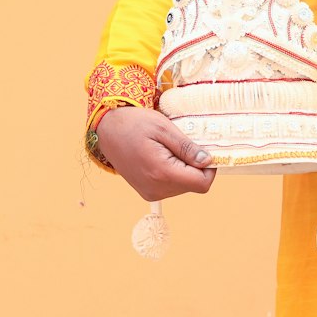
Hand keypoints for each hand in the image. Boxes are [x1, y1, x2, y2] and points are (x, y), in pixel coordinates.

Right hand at [95, 106, 215, 201]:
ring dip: (184, 169)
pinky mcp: (147, 192)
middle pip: (193, 185)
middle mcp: (156, 189)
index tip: (205, 150)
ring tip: (168, 149)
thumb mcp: (163, 128)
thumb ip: (187, 147)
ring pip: (183, 186)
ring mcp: (150, 193)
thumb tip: (208, 161)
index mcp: (162, 173)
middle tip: (181, 144)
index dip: (210, 168)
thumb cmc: (133, 124)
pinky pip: (171, 187)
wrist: (106, 130)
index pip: (202, 183)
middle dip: (195, 166)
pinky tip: (162, 157)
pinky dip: (174, 173)